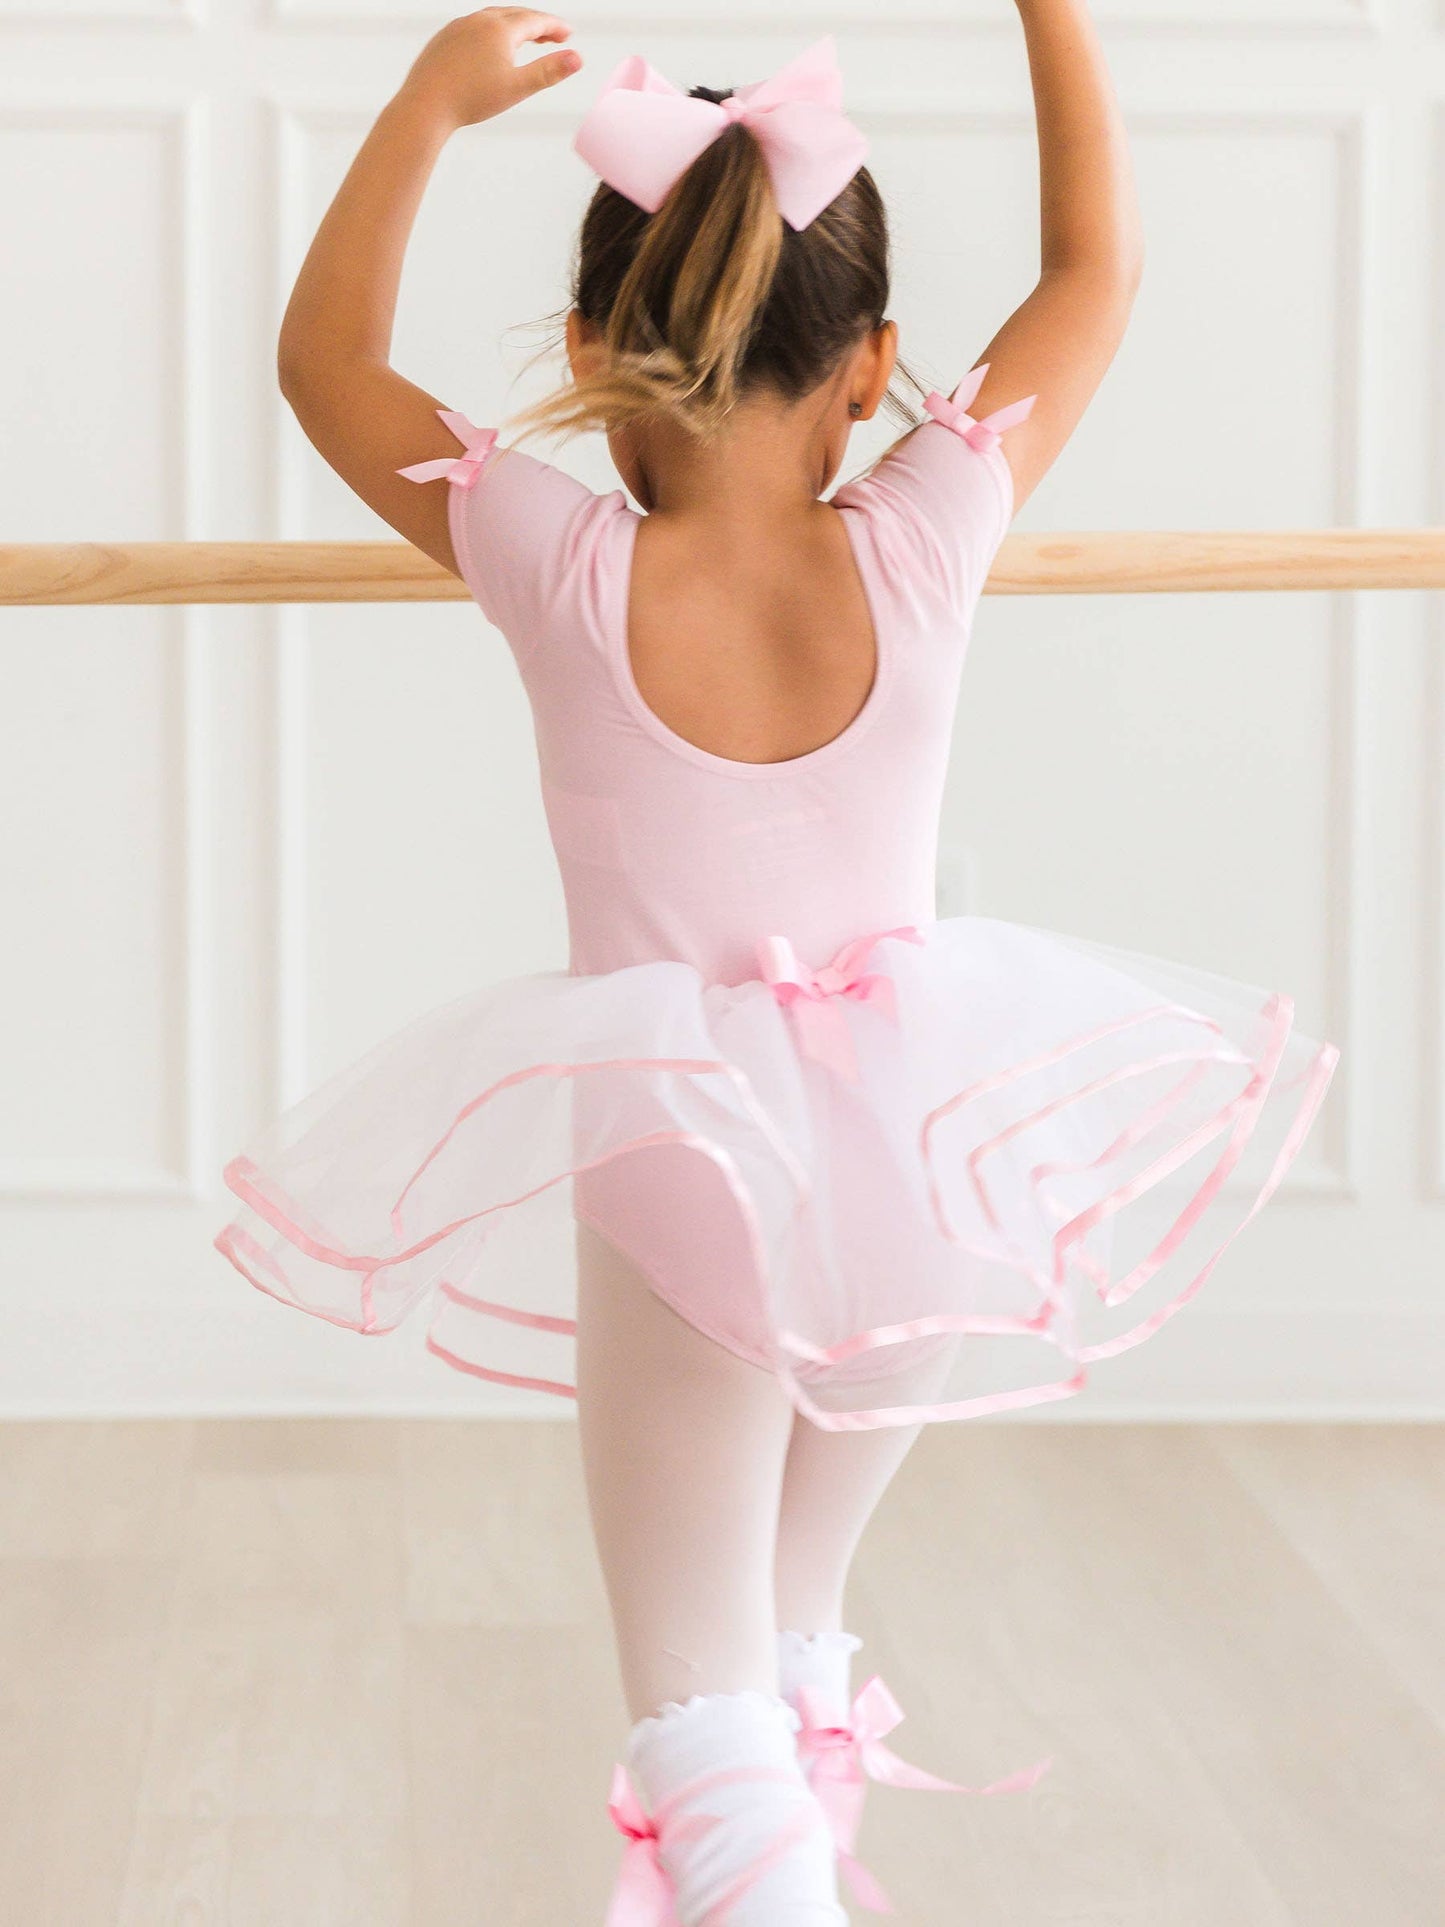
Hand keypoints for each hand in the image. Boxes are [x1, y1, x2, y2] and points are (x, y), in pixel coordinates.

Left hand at [400, 8, 579, 131]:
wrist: (426, 105)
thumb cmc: (470, 100)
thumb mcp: (517, 88)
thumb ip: (548, 71)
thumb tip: (578, 58)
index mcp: (500, 28)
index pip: (535, 21)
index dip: (555, 27)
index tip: (568, 33)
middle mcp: (479, 20)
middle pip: (515, 15)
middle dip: (537, 25)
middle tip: (554, 36)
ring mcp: (459, 27)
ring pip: (493, 19)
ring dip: (514, 27)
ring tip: (526, 40)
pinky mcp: (444, 38)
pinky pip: (473, 28)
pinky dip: (491, 33)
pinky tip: (492, 48)